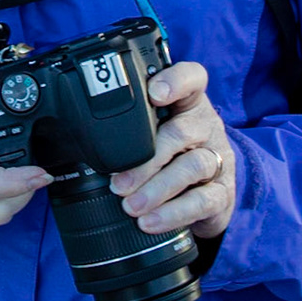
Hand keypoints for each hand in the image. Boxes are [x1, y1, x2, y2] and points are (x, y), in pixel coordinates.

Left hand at [107, 60, 235, 237]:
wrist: (207, 196)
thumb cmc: (170, 156)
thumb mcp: (153, 134)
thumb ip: (130, 129)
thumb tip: (78, 140)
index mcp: (187, 104)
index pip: (191, 79)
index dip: (176, 81)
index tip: (154, 93)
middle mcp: (206, 126)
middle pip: (181, 132)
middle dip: (147, 159)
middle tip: (118, 182)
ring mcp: (218, 158)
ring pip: (192, 166)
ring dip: (157, 189)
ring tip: (130, 206)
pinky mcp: (223, 192)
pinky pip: (203, 201)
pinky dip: (173, 213)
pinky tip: (152, 221)